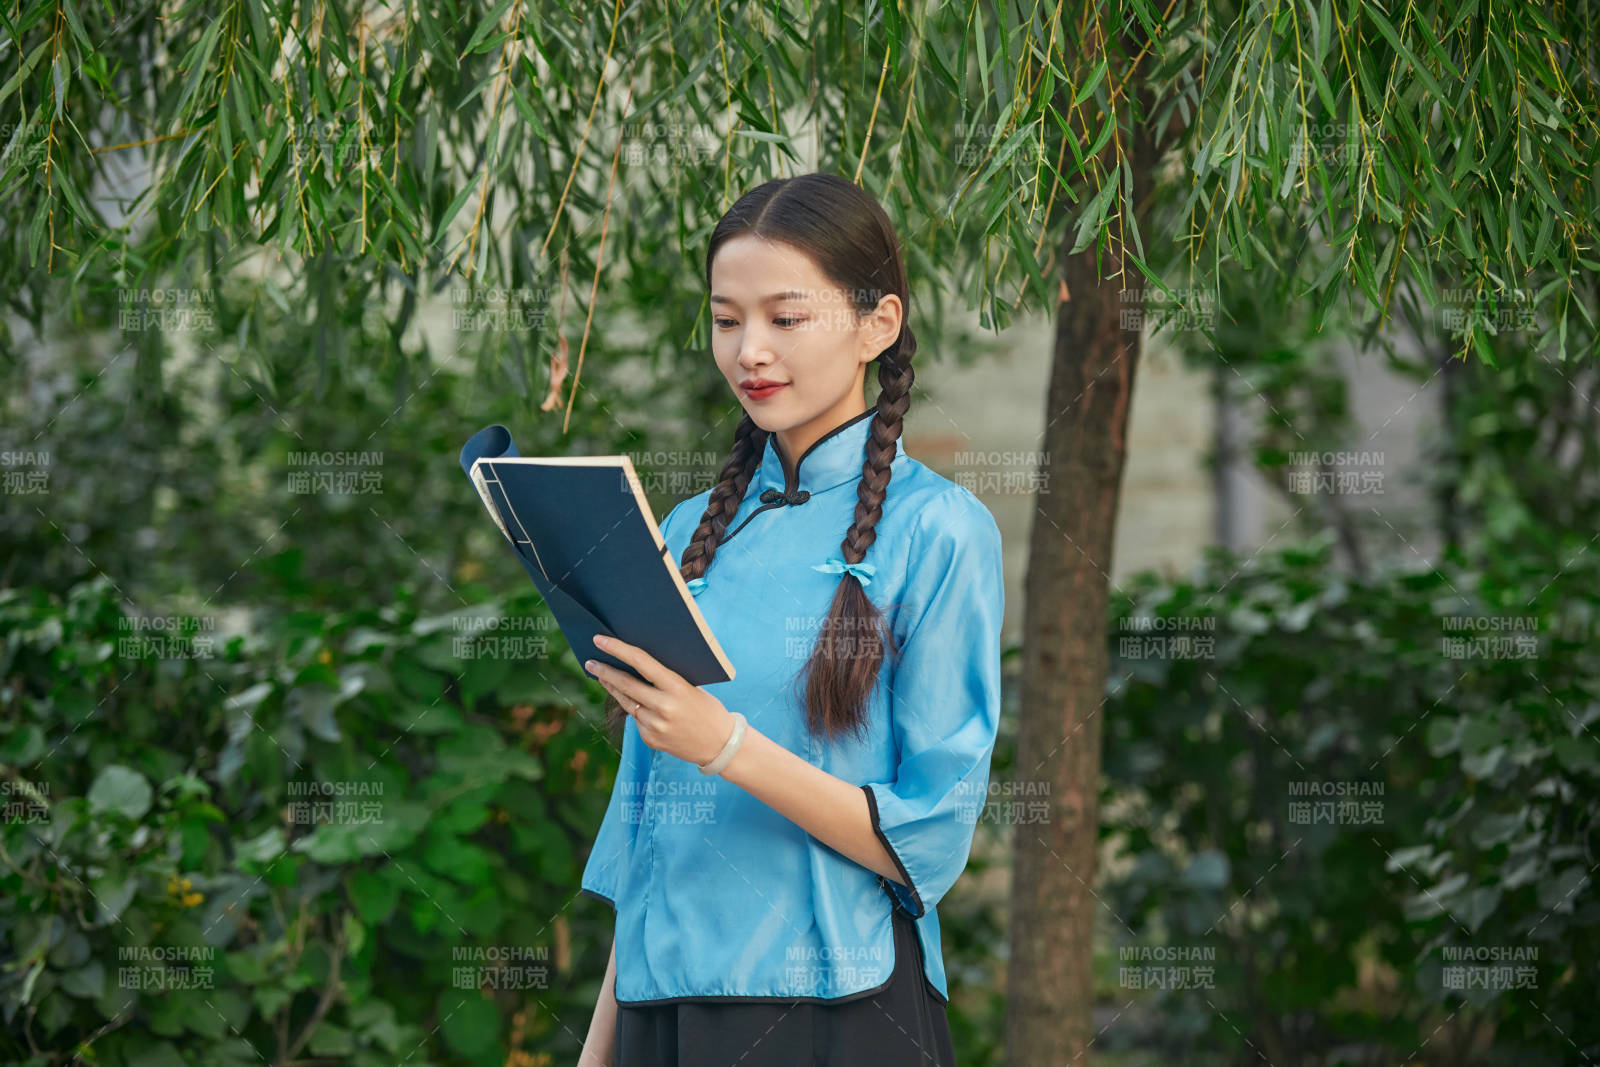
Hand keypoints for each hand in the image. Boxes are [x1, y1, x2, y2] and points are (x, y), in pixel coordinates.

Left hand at [584, 635, 735, 766]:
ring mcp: (654, 725)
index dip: (618, 649)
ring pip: (627, 702)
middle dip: (604, 671)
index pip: (641, 662)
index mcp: (677, 687)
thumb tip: (636, 665)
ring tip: (602, 676)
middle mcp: (663, 707)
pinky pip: (636, 719)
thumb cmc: (707, 708)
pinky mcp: (650, 739)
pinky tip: (638, 705)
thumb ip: (666, 679)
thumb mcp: (691, 688)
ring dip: (613, 688)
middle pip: (625, 684)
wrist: (720, 745)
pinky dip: (636, 709)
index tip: (600, 640)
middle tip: (590, 661)